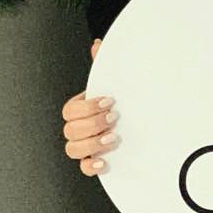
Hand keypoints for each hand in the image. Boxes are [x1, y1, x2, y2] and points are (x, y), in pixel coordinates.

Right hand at [61, 38, 118, 175]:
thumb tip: (97, 44)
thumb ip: (104, 63)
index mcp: (81, 108)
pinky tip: (105, 160)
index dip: (87, 107)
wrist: (143, 121)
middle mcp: (80, 127)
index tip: (109, 101)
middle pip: (70, 130)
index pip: (69, 110)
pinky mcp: (94, 161)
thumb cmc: (122, 100)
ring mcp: (85, 145)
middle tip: (113, 118)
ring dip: (93, 143)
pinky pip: (82, 168)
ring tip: (113, 137)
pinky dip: (91, 166)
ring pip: (72, 149)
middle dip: (93, 124)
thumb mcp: (114, 80)